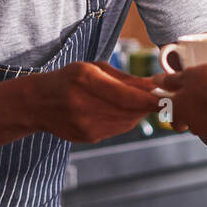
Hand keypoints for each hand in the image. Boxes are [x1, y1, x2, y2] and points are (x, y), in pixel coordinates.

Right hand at [26, 60, 158, 143]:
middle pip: (130, 111)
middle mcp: (84, 104)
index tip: (168, 97)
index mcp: (85, 80)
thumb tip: (155, 85)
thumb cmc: (69, 79)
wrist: (38, 103)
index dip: (151, 99)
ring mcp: (85, 124)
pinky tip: (120, 111)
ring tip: (138, 101)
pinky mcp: (88, 137)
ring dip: (138, 113)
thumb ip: (125, 78)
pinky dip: (125, 120)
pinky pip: (118, 129)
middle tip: (161, 97)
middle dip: (148, 105)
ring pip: (127, 122)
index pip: (127, 96)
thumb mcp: (93, 68)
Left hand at [153, 64, 206, 147]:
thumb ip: (173, 79)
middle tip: (201, 100)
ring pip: (201, 125)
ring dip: (206, 117)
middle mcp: (187, 122)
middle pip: (184, 120)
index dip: (172, 106)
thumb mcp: (190, 74)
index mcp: (176, 107)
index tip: (178, 99)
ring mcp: (203, 130)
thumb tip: (157, 80)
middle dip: (190, 113)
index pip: (167, 111)